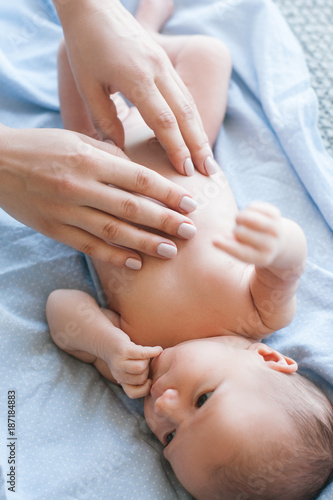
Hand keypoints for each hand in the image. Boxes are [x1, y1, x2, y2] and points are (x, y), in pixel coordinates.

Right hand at [0, 125, 196, 266]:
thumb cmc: (40, 147)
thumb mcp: (76, 140)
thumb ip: (110, 155)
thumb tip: (140, 174)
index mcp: (89, 159)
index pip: (139, 179)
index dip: (168, 193)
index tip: (190, 204)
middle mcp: (80, 186)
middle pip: (132, 208)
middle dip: (165, 221)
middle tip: (190, 231)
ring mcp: (66, 211)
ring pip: (113, 231)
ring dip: (145, 243)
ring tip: (171, 250)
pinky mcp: (54, 229)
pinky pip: (89, 246)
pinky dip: (113, 256)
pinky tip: (135, 263)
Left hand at [53, 0, 215, 175]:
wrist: (92, 5)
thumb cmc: (84, 46)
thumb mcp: (87, 85)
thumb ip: (104, 119)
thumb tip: (120, 149)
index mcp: (136, 77)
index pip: (163, 120)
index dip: (176, 147)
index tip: (185, 170)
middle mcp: (157, 70)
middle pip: (185, 114)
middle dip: (198, 145)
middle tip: (209, 171)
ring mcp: (164, 64)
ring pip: (189, 103)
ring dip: (200, 132)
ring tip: (208, 158)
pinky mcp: (164, 61)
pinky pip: (183, 93)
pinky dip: (192, 117)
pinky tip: (195, 134)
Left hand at [106, 336, 162, 398]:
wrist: (106, 339)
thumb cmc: (122, 354)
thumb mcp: (126, 369)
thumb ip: (137, 376)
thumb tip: (158, 383)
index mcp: (120, 380)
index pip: (132, 393)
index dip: (144, 389)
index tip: (149, 379)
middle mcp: (118, 373)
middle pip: (141, 378)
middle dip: (147, 370)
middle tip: (145, 361)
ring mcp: (120, 362)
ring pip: (141, 368)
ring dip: (148, 361)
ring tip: (145, 355)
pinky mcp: (124, 350)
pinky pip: (143, 354)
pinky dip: (153, 351)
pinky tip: (158, 349)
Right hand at [214, 202, 283, 266]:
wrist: (278, 241)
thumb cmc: (253, 247)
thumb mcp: (244, 251)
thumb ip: (230, 247)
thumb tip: (217, 241)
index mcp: (262, 258)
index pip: (240, 252)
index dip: (225, 246)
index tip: (214, 241)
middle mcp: (271, 245)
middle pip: (239, 232)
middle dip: (236, 231)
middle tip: (242, 233)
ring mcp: (275, 229)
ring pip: (246, 217)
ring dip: (240, 218)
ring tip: (244, 223)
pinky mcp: (276, 214)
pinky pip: (252, 206)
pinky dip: (248, 209)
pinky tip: (253, 215)